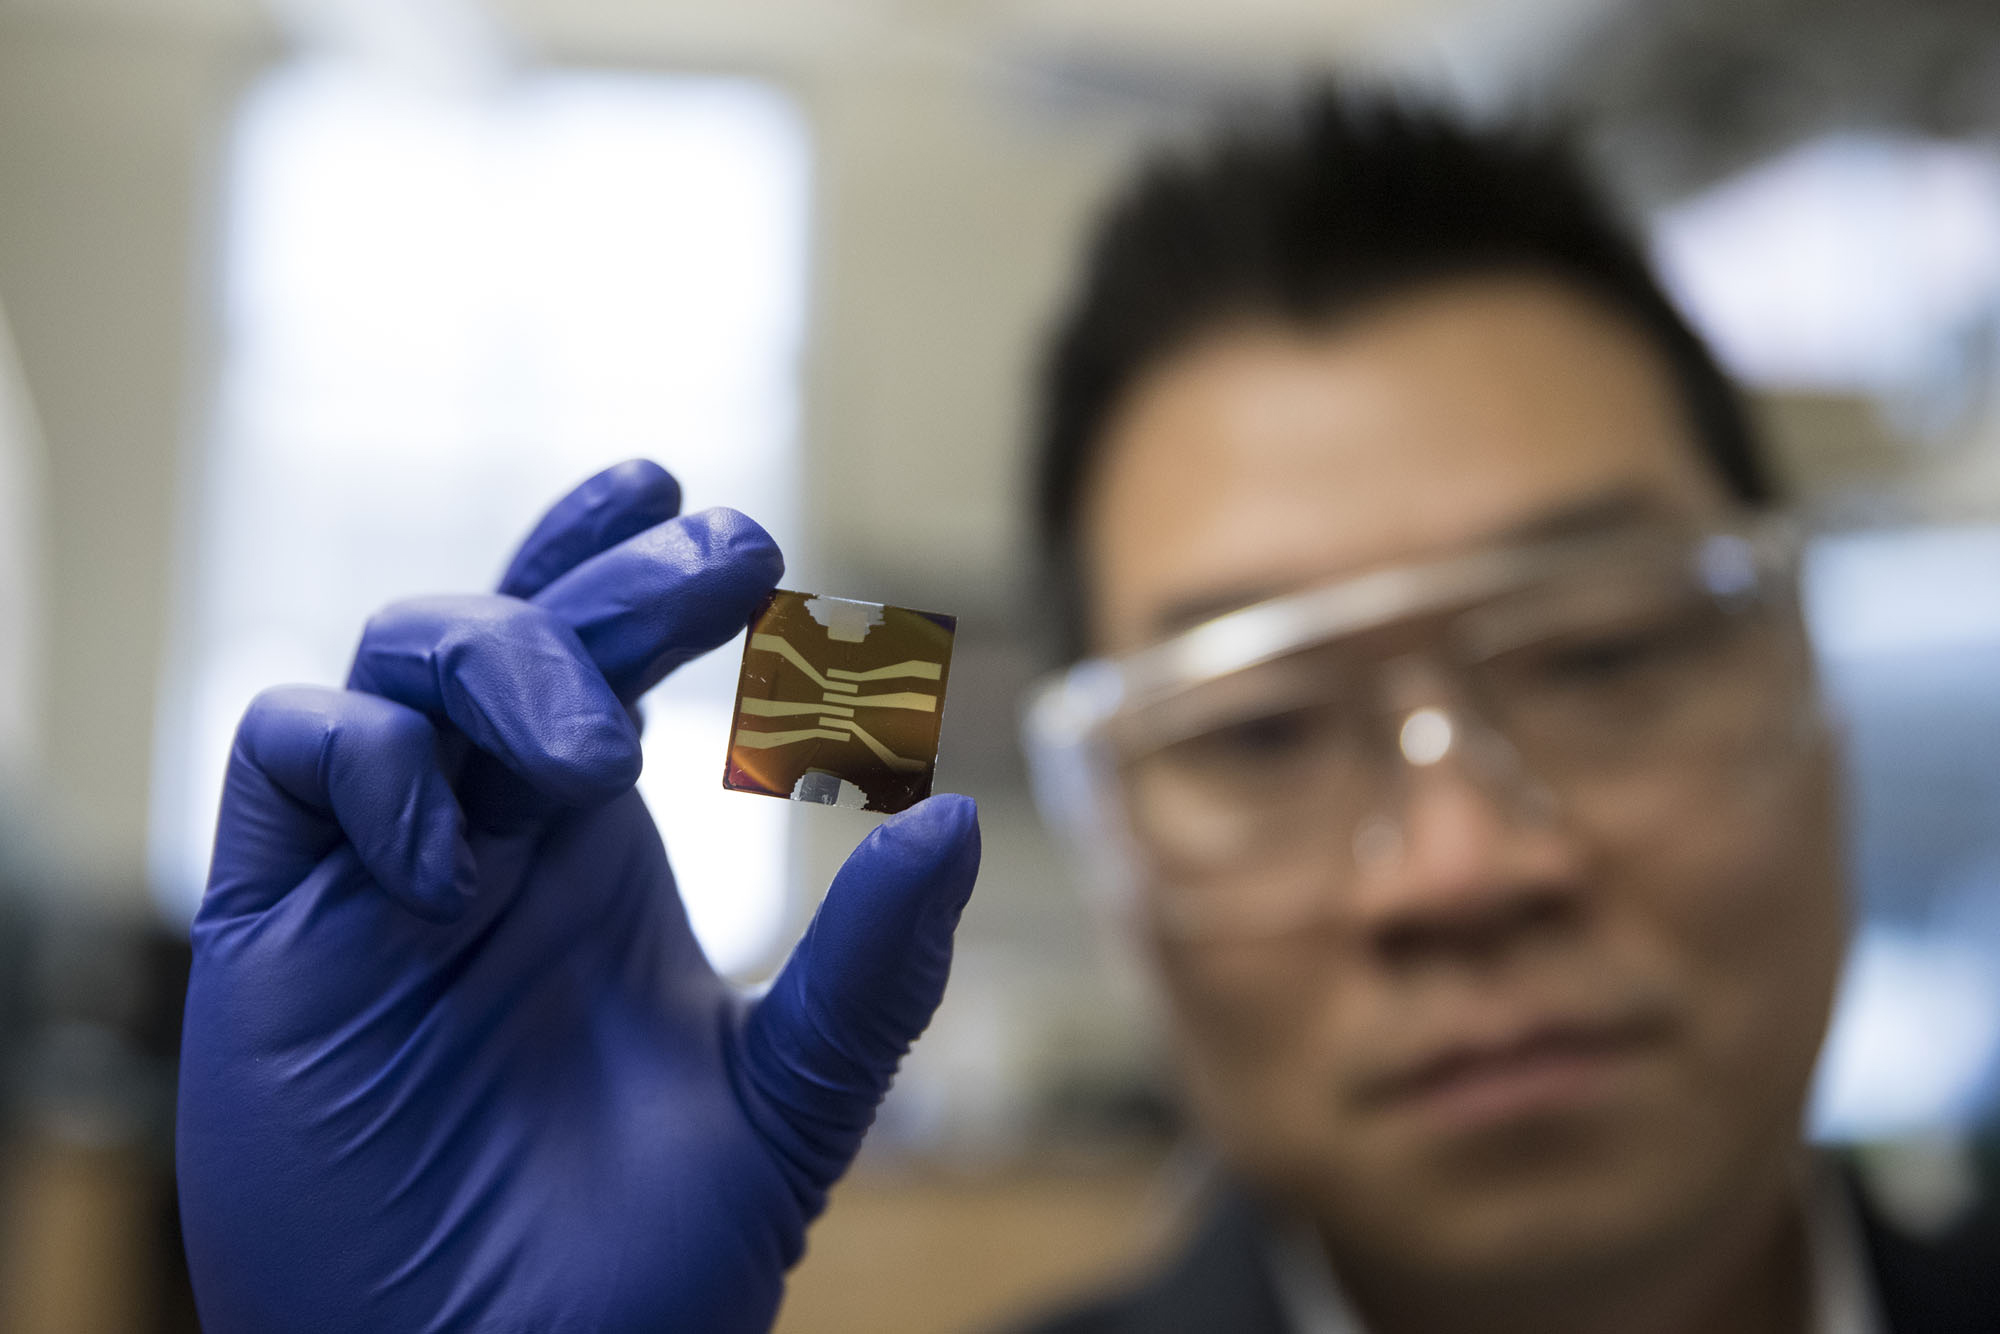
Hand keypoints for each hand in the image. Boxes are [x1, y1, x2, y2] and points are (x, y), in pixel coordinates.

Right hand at [176, 461, 981, 1332]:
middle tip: (721, 568)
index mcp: (591, 854)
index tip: (726, 525)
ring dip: (502, 656)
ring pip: (397, 662)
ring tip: (597, 761)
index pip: (599, 659)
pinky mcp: (277, 930)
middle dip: (605, 580)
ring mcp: (376, 873)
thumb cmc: (645, 1268)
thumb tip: (957, 817)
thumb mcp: (789, 1104)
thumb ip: (873, 971)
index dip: (636, 567)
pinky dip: (372, 762)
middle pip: (507, 629)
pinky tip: (453, 863)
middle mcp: (485, 840)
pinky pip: (293, 756)